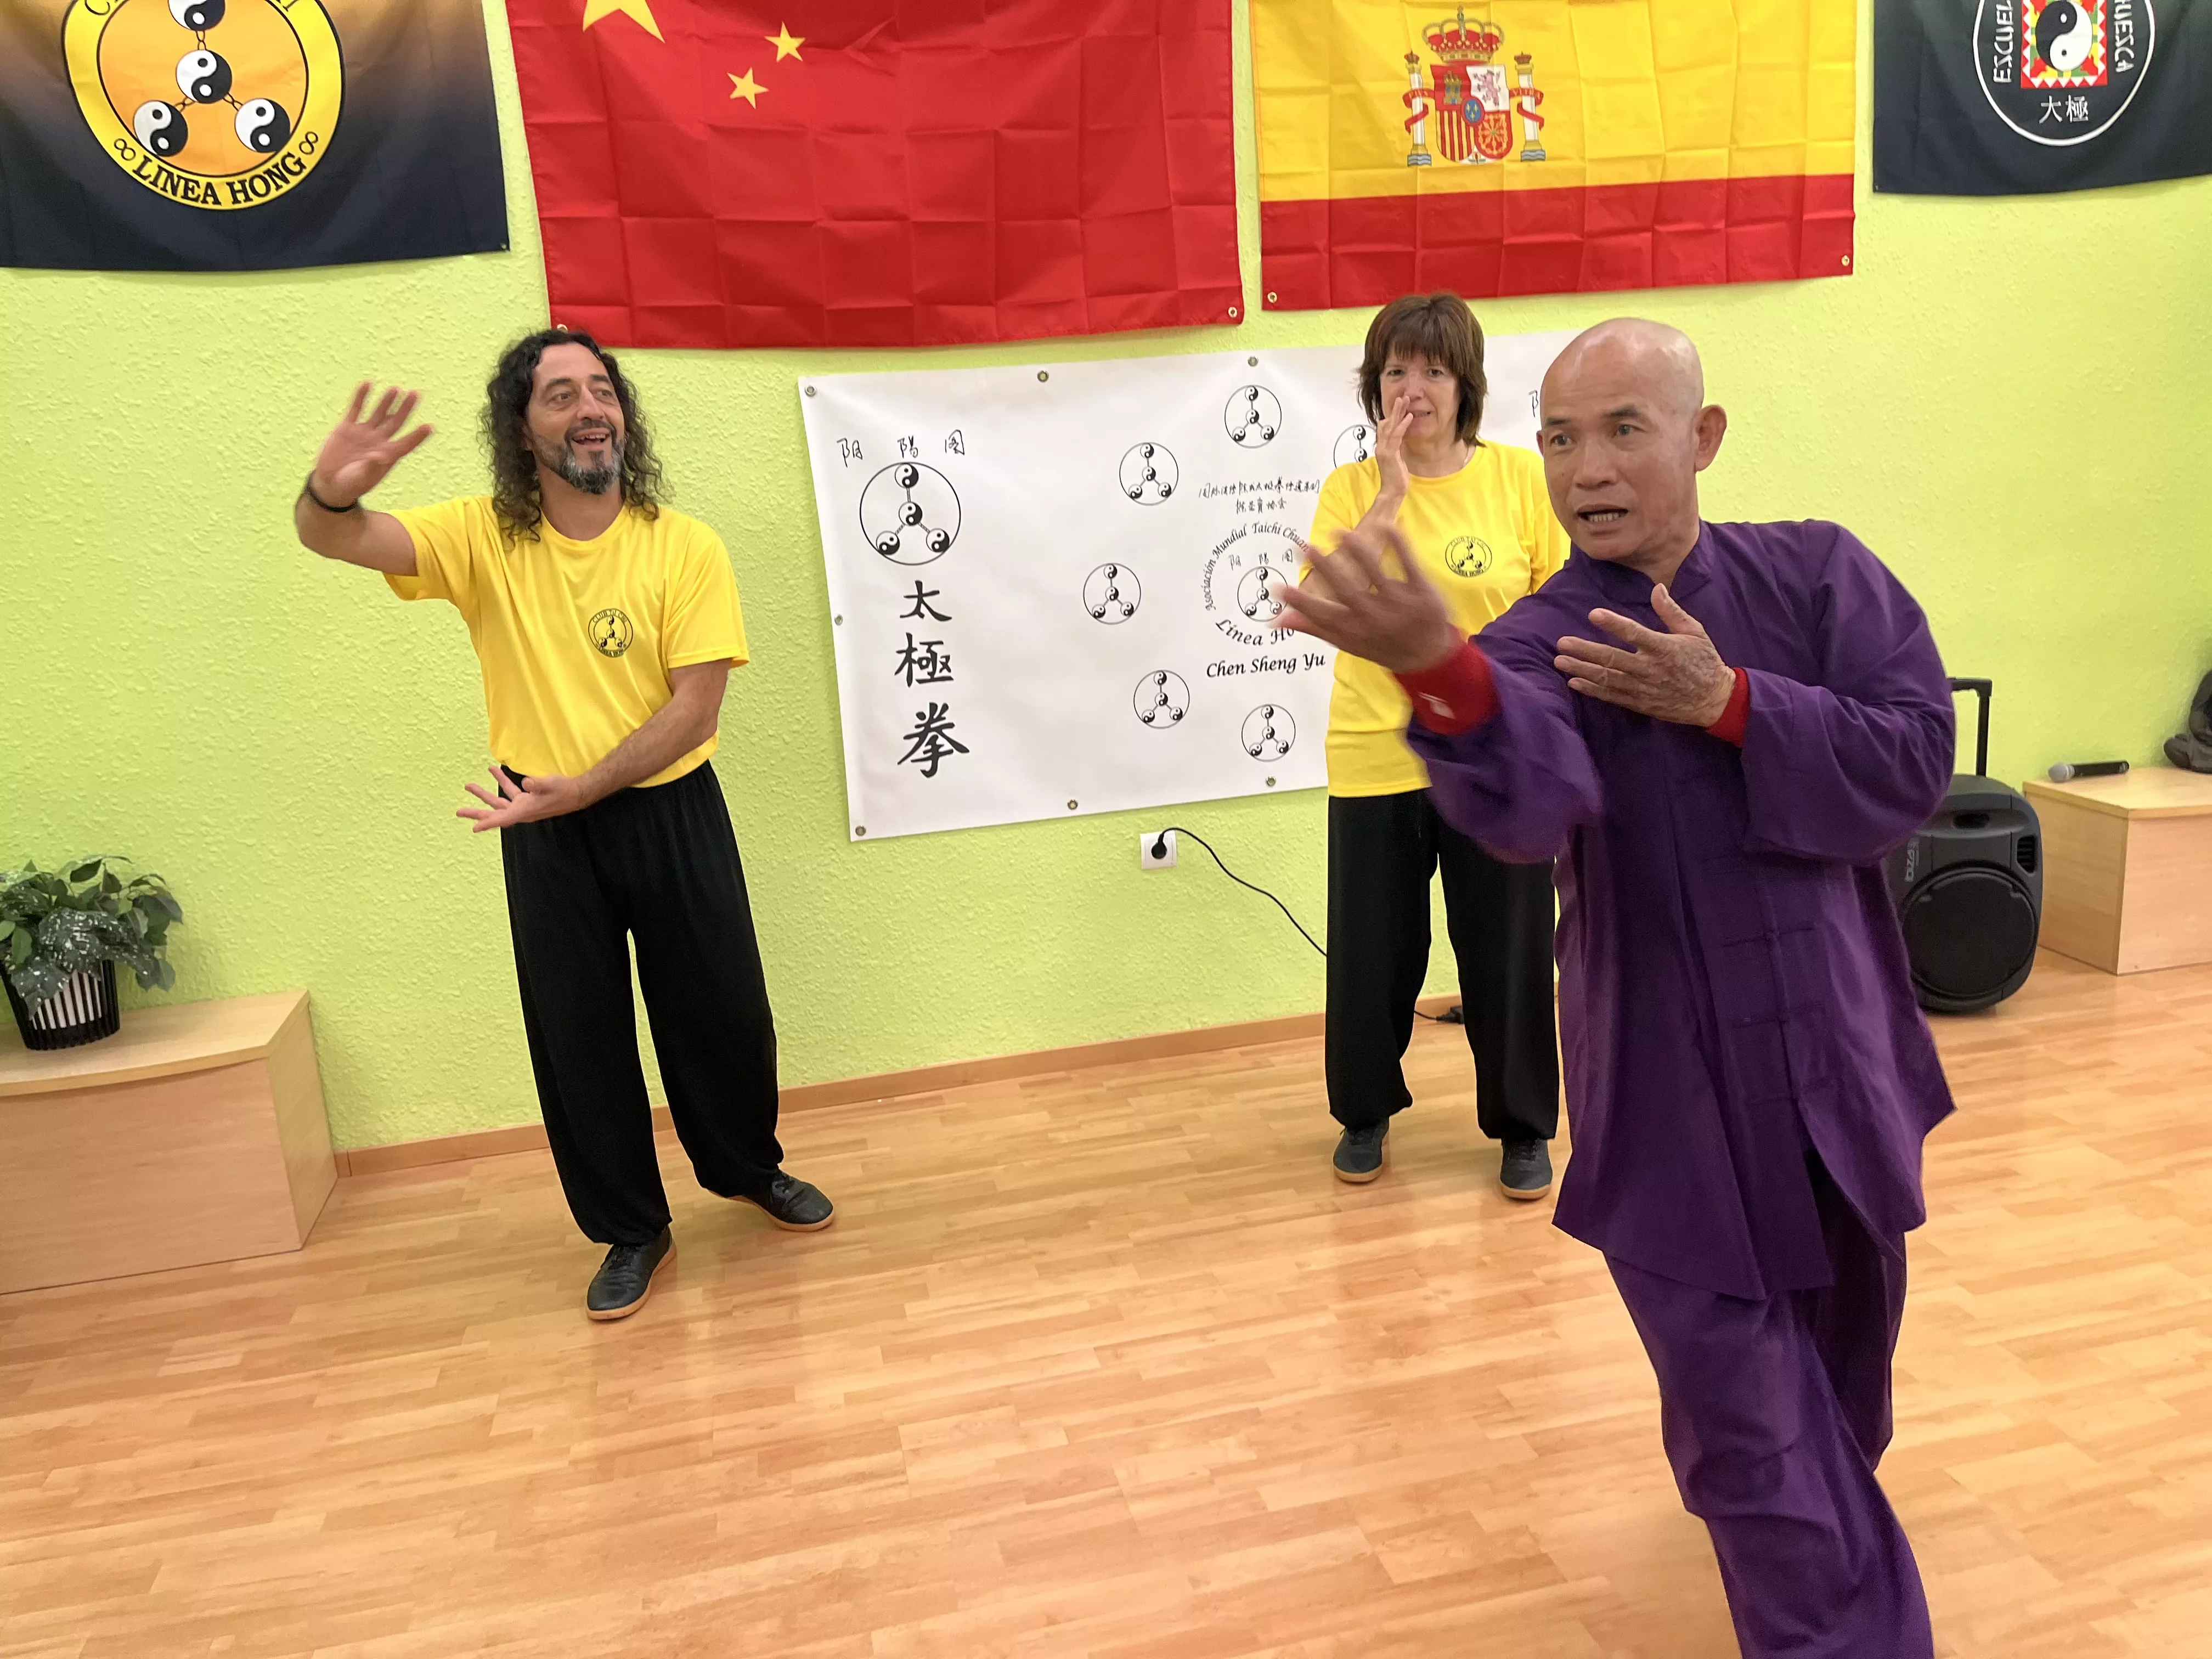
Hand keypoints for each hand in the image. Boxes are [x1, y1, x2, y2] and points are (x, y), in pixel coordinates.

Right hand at [310, 382, 433, 507]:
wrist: (330, 483)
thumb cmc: (351, 484)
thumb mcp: (361, 478)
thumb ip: (372, 467)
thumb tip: (381, 456)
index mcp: (387, 455)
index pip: (407, 443)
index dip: (418, 436)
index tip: (430, 426)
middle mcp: (378, 442)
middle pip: (396, 422)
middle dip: (405, 409)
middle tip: (415, 394)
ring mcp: (364, 433)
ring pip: (378, 413)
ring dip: (386, 401)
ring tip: (396, 389)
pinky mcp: (347, 428)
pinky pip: (356, 409)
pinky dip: (361, 397)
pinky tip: (367, 384)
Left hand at [457, 765, 585, 831]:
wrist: (576, 793)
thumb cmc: (564, 791)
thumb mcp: (551, 785)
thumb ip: (538, 783)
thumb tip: (525, 782)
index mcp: (525, 810)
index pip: (503, 818)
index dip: (488, 823)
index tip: (474, 828)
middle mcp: (521, 810)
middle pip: (495, 813)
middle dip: (477, 812)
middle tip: (459, 812)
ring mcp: (523, 805)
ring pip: (499, 802)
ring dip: (484, 794)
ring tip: (469, 785)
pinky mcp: (527, 799)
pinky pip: (510, 792)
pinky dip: (502, 782)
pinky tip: (495, 770)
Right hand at [1270, 523, 1459, 673]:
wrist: (1429, 656)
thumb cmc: (1380, 645)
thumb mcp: (1347, 642)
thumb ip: (1314, 627)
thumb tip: (1276, 619)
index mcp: (1355, 630)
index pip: (1323, 615)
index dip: (1301, 603)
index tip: (1279, 588)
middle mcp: (1375, 617)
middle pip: (1347, 591)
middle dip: (1326, 569)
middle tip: (1305, 547)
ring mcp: (1400, 603)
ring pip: (1377, 576)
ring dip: (1359, 554)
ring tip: (1340, 533)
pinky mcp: (1422, 591)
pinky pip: (1410, 565)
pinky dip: (1399, 545)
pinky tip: (1387, 525)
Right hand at [1372, 399, 1414, 501]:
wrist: (1392, 491)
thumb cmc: (1395, 478)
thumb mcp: (1397, 459)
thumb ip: (1396, 448)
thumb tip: (1400, 440)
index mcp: (1383, 447)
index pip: (1386, 427)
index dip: (1392, 416)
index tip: (1400, 405)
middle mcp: (1381, 446)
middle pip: (1387, 423)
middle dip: (1395, 409)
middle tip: (1402, 397)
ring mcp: (1384, 449)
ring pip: (1390, 426)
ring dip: (1398, 412)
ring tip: (1404, 400)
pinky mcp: (1390, 454)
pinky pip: (1396, 436)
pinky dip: (1403, 425)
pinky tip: (1409, 416)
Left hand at [1554, 585, 1734, 725]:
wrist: (1713, 700)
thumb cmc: (1704, 661)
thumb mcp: (1694, 631)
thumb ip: (1671, 611)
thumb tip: (1657, 587)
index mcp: (1664, 647)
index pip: (1634, 633)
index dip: (1613, 623)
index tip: (1593, 614)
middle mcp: (1650, 668)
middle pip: (1612, 658)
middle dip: (1585, 650)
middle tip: (1562, 643)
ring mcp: (1643, 688)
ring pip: (1607, 678)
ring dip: (1581, 670)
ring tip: (1560, 662)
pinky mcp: (1639, 703)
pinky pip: (1611, 696)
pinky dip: (1592, 690)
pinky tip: (1574, 682)